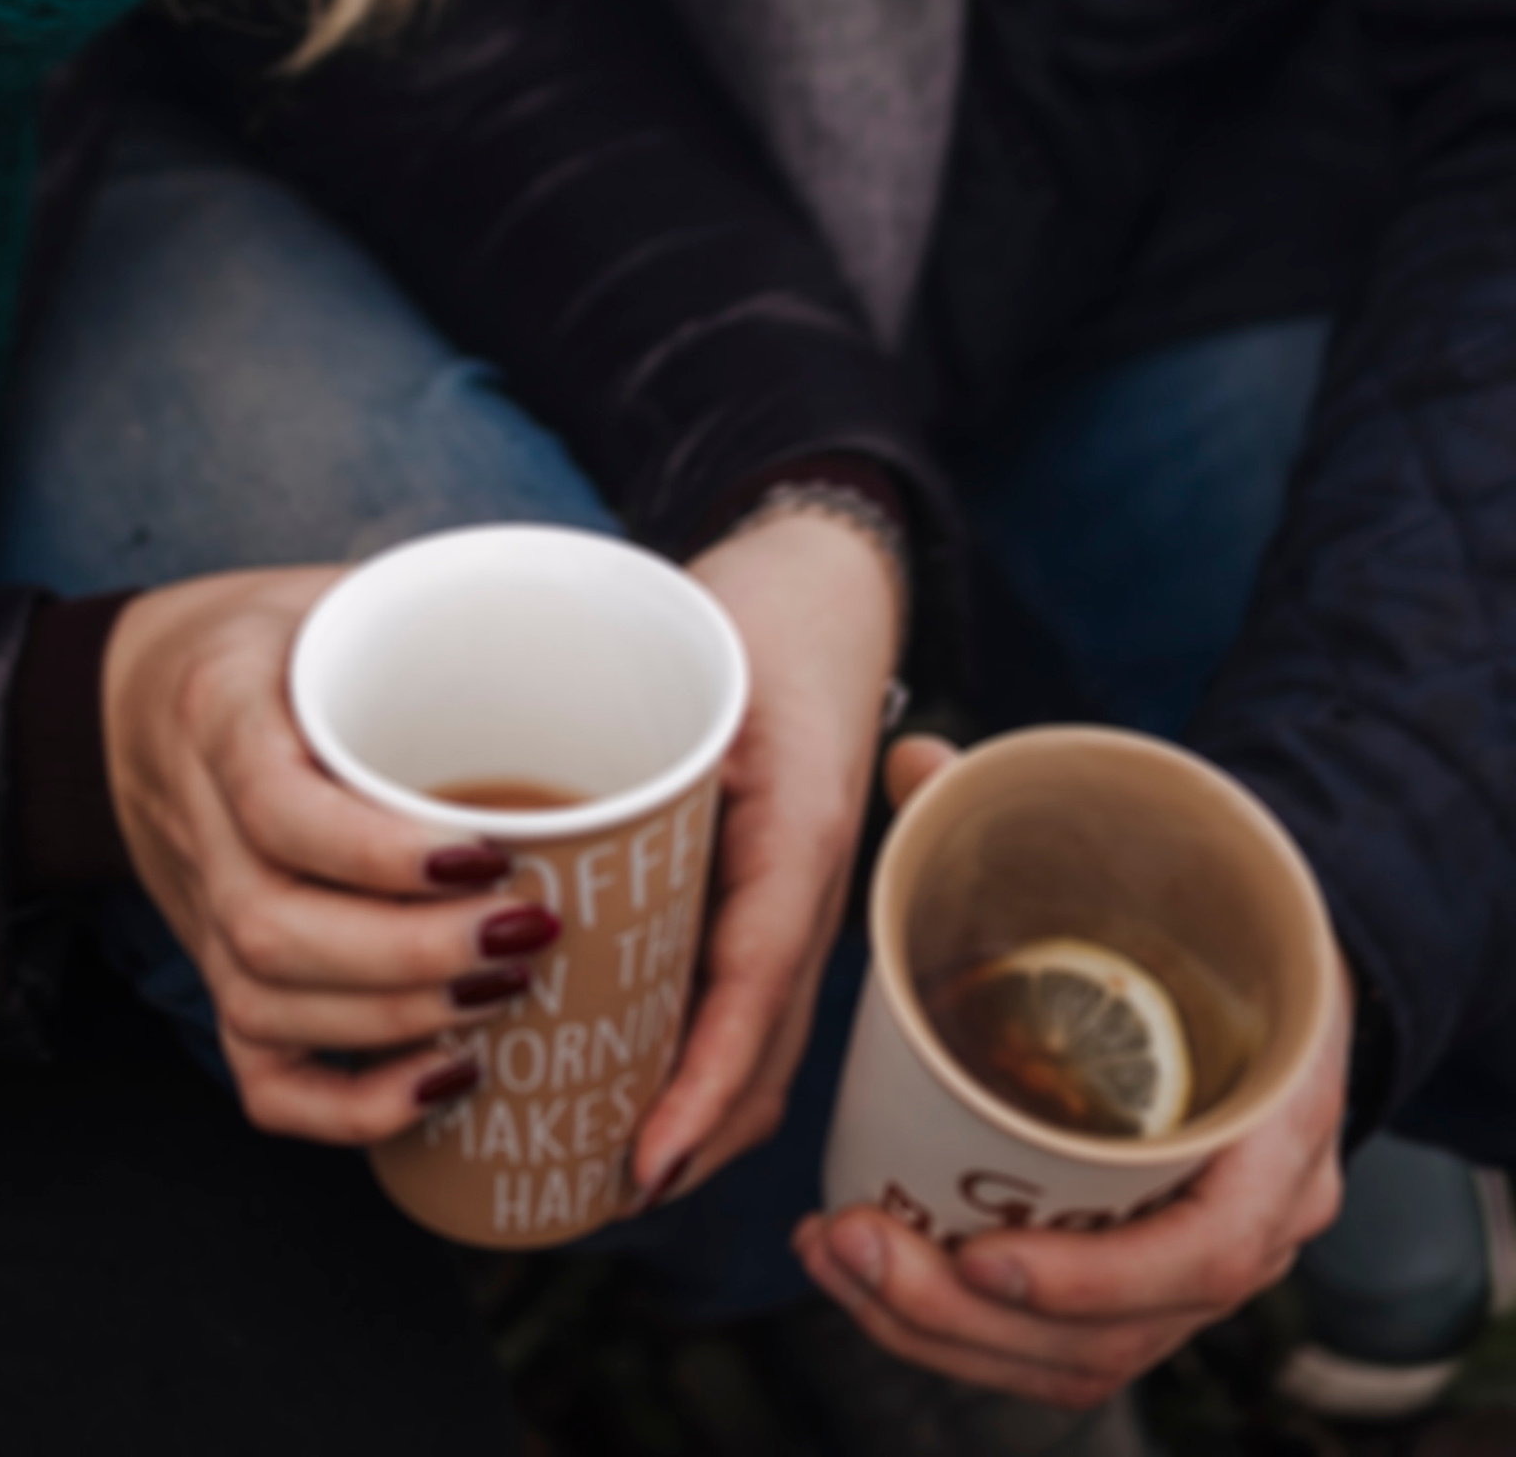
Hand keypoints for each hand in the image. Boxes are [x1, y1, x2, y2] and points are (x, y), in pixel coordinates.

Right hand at [103, 568, 560, 1146]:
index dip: (380, 851)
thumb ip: (432, 617)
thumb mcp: (337, 591)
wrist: (144, 696)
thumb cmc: (279, 640)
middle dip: (409, 954)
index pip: (277, 802)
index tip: (491, 856)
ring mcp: (200, 911)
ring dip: (397, 1021)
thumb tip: (598, 630)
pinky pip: (262, 1075)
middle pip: (272, 924)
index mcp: (219, 706)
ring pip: (266, 1003)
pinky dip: (352, 1104)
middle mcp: (195, 818)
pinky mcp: (218, 974)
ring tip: (504, 995)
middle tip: (526, 936)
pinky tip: (447, 1080)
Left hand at [628, 507, 904, 1201]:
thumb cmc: (747, 619)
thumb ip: (617, 736)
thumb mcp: (691, 664)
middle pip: (759, 1049)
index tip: (648, 1160)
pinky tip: (628, 1083)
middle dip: (690, 1134)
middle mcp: (807, 888)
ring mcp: (798, 903)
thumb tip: (486, 828)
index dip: (701, 1083)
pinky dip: (696, 1063)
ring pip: (755, 1043)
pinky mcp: (771, 900)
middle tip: (597, 1190)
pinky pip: (744, 1003)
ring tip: (600, 1166)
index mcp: (796, 835)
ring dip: (691, 1114)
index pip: (756, 986)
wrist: (817, 588)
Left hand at [790, 737, 1351, 1405]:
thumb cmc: (1210, 917)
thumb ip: (1028, 811)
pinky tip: (871, 1280)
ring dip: (946, 1333)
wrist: (1275, 964)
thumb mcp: (1157, 869)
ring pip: (1078, 1356)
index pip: (1209, 1247)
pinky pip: (1062, 1346)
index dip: (1100, 1276)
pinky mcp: (1142, 1278)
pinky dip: (963, 1334)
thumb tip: (913, 758)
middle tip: (851, 1245)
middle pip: (1120, 1329)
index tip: (982, 1257)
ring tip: (838, 1256)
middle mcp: (1252, 1218)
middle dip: (970, 1316)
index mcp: (1277, 1121)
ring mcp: (1197, 1260)